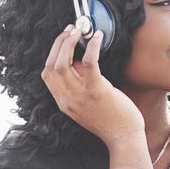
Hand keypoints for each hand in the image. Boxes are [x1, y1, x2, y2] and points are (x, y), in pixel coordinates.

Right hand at [39, 23, 144, 145]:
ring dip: (68, 42)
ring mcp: (80, 96)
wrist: (122, 138)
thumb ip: (77, 87)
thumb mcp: (84, 105)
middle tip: (70, 31)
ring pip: (63, 63)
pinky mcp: (97, 91)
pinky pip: (89, 63)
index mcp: (63, 102)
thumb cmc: (109, 120)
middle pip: (51, 65)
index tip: (63, 40)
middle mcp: (67, 99)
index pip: (47, 73)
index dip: (52, 53)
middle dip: (59, 43)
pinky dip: (92, 47)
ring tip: (78, 31)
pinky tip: (97, 37)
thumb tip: (79, 62)